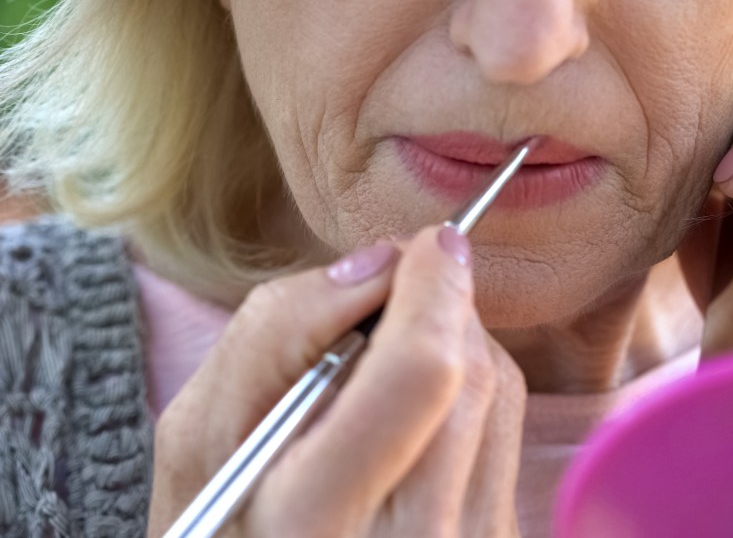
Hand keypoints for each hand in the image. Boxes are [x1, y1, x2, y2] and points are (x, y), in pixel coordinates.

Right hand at [147, 226, 525, 536]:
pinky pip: (507, 433)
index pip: (419, 373)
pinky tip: (420, 401)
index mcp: (318, 524)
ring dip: (458, 340)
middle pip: (472, 376)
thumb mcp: (202, 436)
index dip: (432, 287)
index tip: (428, 244)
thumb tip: (383, 264)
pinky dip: (469, 388)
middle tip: (403, 285)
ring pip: (500, 396)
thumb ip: (276, 335)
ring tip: (397, 346)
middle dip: (445, 305)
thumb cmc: (219, 519)